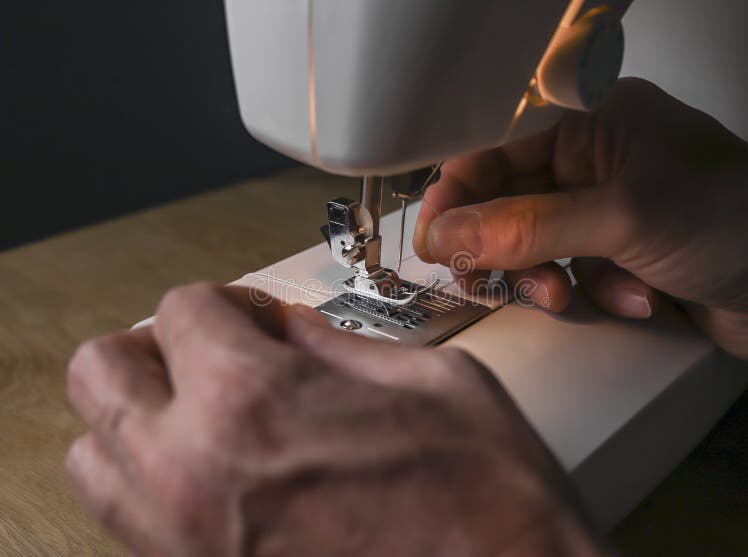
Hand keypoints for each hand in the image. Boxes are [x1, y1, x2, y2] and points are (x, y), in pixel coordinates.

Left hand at [66, 283, 609, 556]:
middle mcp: (194, 475)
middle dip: (153, 348)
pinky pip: (129, 526)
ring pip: (93, 458)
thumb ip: (343, 347)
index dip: (224, 300)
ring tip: (202, 416)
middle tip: (209, 354)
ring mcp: (183, 544)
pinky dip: (155, 486)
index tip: (252, 316)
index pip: (180, 309)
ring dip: (137, 421)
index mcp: (255, 399)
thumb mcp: (435, 383)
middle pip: (99, 374)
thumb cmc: (491, 507)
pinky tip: (222, 476)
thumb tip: (294, 334)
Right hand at [414, 78, 747, 362]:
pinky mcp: (615, 257)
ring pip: (530, 245)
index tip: (433, 237)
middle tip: (483, 278)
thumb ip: (526, 227)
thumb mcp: (622, 218)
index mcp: (592, 122)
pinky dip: (591, 294)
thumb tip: (448, 233)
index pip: (495, 146)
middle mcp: (592, 162)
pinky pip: (567, 276)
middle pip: (504, 201)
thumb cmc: (739, 222)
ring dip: (544, 278)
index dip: (458, 191)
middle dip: (498, 246)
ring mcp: (603, 212)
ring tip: (563, 297)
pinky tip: (636, 298)